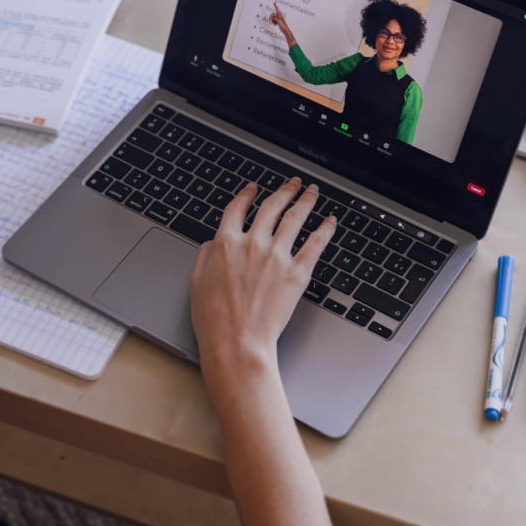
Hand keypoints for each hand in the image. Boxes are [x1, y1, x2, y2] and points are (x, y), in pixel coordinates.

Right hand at [189, 178, 336, 371]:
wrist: (236, 342)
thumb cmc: (214, 320)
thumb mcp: (195, 283)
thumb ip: (204, 257)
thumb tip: (211, 244)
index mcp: (226, 243)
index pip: (237, 209)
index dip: (246, 195)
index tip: (252, 189)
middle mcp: (252, 243)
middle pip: (271, 207)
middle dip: (283, 190)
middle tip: (292, 183)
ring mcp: (277, 256)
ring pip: (295, 218)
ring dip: (305, 200)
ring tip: (312, 192)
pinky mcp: (297, 273)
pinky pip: (316, 244)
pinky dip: (325, 229)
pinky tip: (330, 221)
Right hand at [268, 1, 293, 42]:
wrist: (285, 29)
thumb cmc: (283, 25)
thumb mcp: (278, 20)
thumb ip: (274, 18)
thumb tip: (272, 18)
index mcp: (279, 15)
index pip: (277, 9)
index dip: (275, 6)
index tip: (274, 3)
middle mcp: (278, 16)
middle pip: (273, 14)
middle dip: (271, 17)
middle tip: (270, 20)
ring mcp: (278, 19)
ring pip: (272, 18)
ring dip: (272, 21)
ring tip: (274, 23)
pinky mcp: (277, 22)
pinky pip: (273, 21)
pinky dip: (273, 22)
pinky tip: (275, 24)